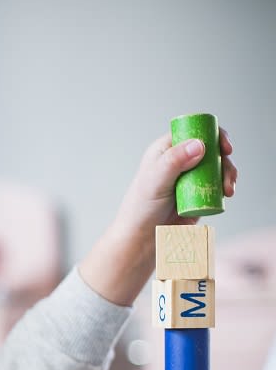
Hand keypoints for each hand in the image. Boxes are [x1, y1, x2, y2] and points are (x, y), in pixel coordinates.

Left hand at [78, 128, 236, 306]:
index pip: (194, 132)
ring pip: (217, 167)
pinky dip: (226, 186)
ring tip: (228, 190)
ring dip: (228, 174)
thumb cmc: (141, 209)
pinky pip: (217, 184)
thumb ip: (174, 161)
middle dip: (225, 159)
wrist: (143, 238)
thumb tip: (199, 144)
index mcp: (166, 150)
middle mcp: (179, 160)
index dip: (213, 135)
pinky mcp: (198, 193)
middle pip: (211, 149)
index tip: (225, 148)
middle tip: (228, 176)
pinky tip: (227, 194)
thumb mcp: (155, 181)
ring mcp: (190, 177)